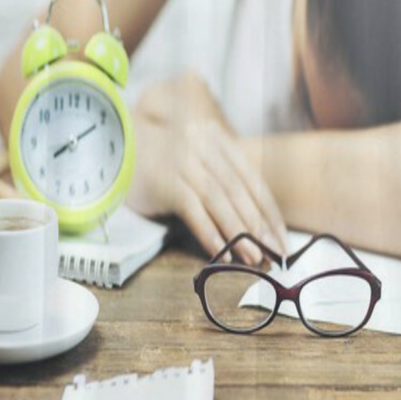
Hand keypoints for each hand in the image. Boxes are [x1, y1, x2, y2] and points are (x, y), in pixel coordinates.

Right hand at [127, 73, 286, 264]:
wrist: (118, 151)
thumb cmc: (165, 163)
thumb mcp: (199, 161)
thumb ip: (226, 180)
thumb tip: (259, 226)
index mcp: (220, 141)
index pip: (253, 179)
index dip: (270, 211)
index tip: (282, 239)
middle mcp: (205, 147)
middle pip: (240, 190)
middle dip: (260, 225)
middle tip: (274, 254)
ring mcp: (184, 162)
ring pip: (220, 200)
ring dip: (239, 232)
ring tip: (253, 257)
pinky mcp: (166, 181)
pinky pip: (194, 210)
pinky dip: (210, 233)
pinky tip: (221, 253)